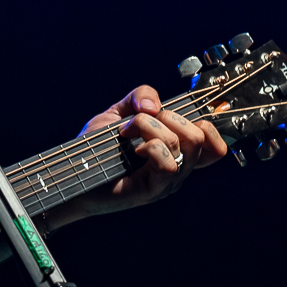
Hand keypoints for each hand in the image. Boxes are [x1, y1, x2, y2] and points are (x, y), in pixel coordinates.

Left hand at [69, 84, 227, 216]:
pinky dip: (151, 148)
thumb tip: (155, 104)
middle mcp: (177, 167)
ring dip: (151, 127)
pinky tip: (134, 150)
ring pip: (184, 144)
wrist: (71, 170)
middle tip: (137, 121)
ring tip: (127, 133)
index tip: (175, 111)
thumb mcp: (119, 111)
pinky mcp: (152, 190)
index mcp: (175, 151)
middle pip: (200, 135)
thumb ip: (140, 96)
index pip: (215, 143)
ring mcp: (167, 181)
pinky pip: (169, 165)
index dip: (209, 123)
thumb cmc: (95, 146)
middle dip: (167, 116)